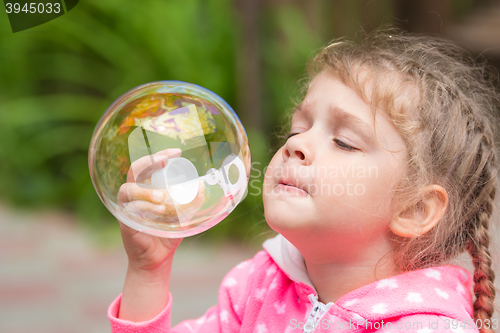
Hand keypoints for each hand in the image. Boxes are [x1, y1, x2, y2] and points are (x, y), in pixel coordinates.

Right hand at [116, 148, 204, 271]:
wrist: (158, 257)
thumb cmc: (169, 232)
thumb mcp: (185, 214)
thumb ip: (193, 201)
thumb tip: (202, 186)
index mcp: (147, 187)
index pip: (148, 164)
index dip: (160, 154)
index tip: (177, 152)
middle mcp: (134, 194)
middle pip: (134, 170)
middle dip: (149, 162)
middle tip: (165, 161)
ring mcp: (127, 207)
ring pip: (128, 190)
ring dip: (145, 191)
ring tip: (162, 198)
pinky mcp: (124, 221)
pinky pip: (129, 210)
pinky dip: (144, 208)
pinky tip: (158, 210)